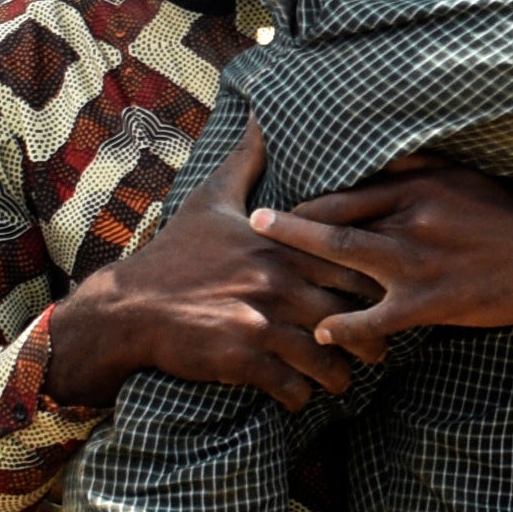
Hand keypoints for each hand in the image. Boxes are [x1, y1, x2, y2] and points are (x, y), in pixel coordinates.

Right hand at [42, 127, 371, 411]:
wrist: (129, 307)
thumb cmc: (175, 254)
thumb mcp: (211, 200)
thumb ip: (246, 161)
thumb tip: (261, 117)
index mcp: (278, 243)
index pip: (350, 259)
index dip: (374, 280)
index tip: (383, 293)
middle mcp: (276, 279)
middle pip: (351, 310)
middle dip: (370, 333)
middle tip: (378, 346)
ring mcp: (261, 320)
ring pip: (327, 355)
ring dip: (340, 374)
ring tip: (344, 380)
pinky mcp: (242, 357)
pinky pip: (292, 385)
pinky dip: (300, 394)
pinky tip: (300, 394)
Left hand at [249, 158, 512, 354]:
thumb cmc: (507, 220)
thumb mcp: (464, 180)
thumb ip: (418, 168)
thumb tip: (378, 156)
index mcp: (416, 186)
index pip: (347, 190)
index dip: (305, 200)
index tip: (269, 207)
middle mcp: (411, 216)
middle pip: (334, 218)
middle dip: (287, 226)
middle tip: (247, 229)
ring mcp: (419, 260)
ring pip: (346, 259)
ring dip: (301, 264)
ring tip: (263, 275)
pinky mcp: (433, 301)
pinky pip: (378, 316)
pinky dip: (346, 325)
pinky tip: (321, 333)